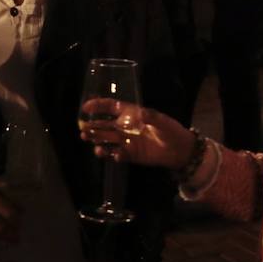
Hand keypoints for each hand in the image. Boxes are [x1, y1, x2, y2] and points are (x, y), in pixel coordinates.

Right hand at [79, 98, 194, 169]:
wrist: (180, 151)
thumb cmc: (171, 131)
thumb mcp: (163, 121)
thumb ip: (152, 117)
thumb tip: (141, 113)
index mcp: (132, 115)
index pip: (112, 108)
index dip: (99, 106)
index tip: (86, 107)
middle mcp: (126, 127)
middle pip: (105, 126)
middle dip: (93, 127)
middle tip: (82, 129)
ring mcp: (127, 142)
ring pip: (107, 140)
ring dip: (97, 141)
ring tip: (89, 141)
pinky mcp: (130, 155)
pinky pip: (117, 155)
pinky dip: (113, 155)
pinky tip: (113, 155)